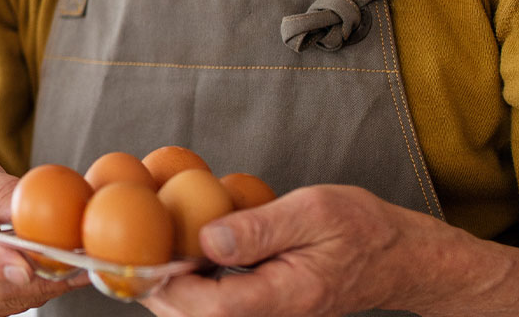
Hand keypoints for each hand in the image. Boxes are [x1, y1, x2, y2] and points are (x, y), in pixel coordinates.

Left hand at [144, 184, 430, 316]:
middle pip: (196, 315)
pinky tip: (178, 247)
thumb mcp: (314, 212)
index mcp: (283, 296)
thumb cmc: (363, 230)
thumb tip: (207, 237)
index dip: (166, 288)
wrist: (399, 257)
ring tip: (141, 246)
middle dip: (155, 287)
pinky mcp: (262, 304)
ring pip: (202, 310)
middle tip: (119, 251)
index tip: (136, 260)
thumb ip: (259, 228)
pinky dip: (190, 278)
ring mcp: (266, 312)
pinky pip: (216, 299)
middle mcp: (270, 312)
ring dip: (169, 283)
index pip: (210, 307)